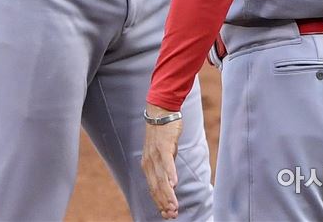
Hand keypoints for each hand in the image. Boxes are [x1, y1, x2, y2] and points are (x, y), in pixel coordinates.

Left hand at [141, 104, 183, 218]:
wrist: (161, 112)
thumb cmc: (162, 134)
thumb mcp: (161, 153)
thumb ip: (164, 168)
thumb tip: (171, 183)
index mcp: (147, 165)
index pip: (153, 188)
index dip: (159, 202)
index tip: (166, 214)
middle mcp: (149, 162)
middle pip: (156, 186)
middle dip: (164, 202)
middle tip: (172, 215)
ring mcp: (156, 154)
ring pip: (162, 177)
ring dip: (168, 193)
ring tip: (174, 206)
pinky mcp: (164, 145)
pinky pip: (167, 162)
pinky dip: (170, 173)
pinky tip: (174, 183)